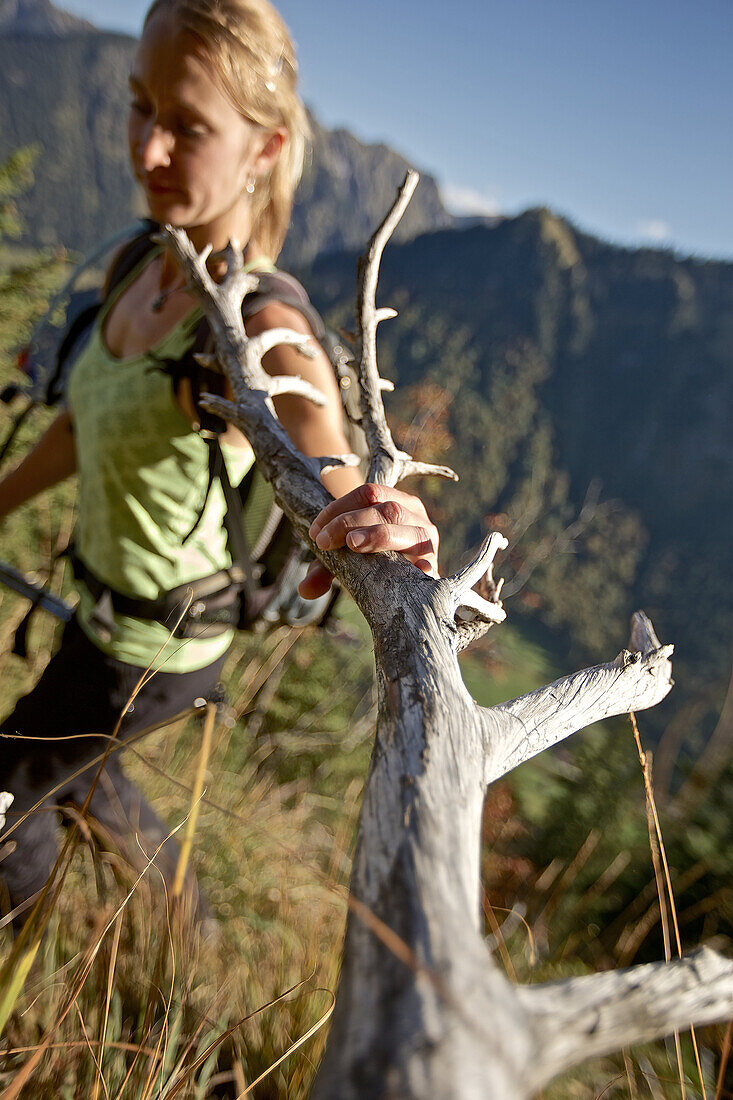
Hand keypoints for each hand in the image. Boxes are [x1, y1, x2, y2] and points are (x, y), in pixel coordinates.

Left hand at [298, 483, 439, 599]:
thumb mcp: (347, 561)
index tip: (317, 532)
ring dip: (378, 535)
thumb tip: (305, 589)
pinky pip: (429, 565)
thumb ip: (325, 569)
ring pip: (407, 530)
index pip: (369, 492)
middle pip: (386, 508)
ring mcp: (428, 543)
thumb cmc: (375, 564)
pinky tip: (408, 570)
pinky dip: (419, 567)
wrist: (410, 588)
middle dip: (351, 521)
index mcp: (396, 503)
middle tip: (325, 541)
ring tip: (353, 544)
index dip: (339, 508)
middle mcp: (416, 517)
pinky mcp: (434, 569)